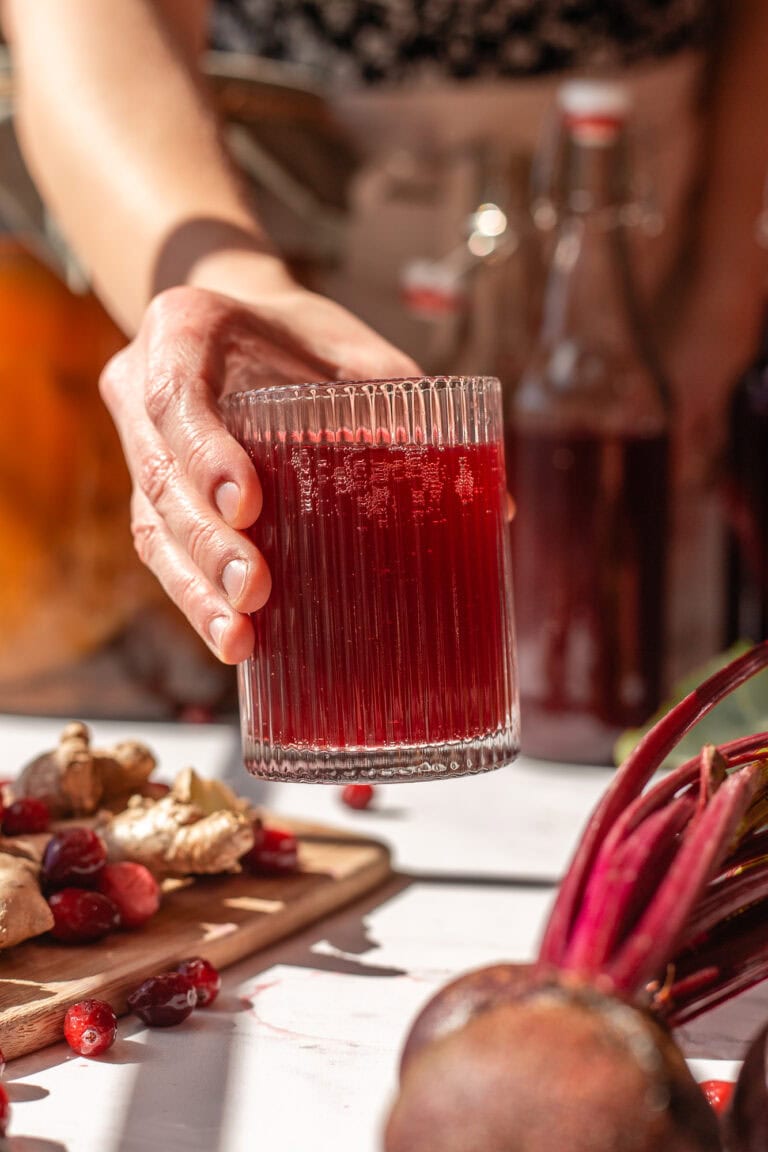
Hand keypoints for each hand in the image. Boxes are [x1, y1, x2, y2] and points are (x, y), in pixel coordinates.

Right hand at [99, 283, 418, 662]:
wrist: (250, 324)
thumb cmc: (308, 339)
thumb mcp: (358, 355)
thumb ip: (414, 410)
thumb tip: (498, 508)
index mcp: (184, 330)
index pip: (177, 396)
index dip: (205, 455)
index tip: (248, 505)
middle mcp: (144, 386)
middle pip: (159, 476)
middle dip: (206, 544)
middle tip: (256, 592)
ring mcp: (139, 443)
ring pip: (151, 523)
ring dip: (194, 588)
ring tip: (239, 637)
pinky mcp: (154, 492)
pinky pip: (160, 547)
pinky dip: (194, 595)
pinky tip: (231, 637)